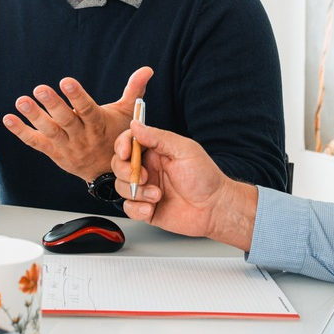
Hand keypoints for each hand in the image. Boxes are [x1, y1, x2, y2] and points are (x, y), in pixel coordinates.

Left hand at [3, 66, 152, 180]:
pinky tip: (8, 119)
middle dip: (52, 104)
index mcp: (98, 124)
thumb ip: (134, 90)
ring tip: (21, 101)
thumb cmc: (117, 136)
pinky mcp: (54, 153)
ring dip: (34, 116)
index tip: (66, 81)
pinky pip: (36, 143)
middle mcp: (82, 136)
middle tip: (39, 88)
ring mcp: (67, 146)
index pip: (87, 109)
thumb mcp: (127, 114)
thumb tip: (147, 69)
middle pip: (66, 120)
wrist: (109, 173)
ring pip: (49, 131)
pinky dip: (21, 131)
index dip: (77, 96)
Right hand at [110, 121, 258, 251]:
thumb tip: (136, 125)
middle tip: (144, 177)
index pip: (129, 143)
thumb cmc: (205, 177)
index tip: (125, 153)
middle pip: (119, 165)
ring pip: (121, 187)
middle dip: (126, 171)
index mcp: (156, 151)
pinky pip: (128, 208)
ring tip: (156, 195)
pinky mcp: (146, 208)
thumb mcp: (184, 150)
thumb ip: (158, 137)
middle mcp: (148, 169)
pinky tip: (150, 208)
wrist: (214, 208)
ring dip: (136, 192)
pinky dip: (136, 209)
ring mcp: (146, 189)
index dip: (122, 146)